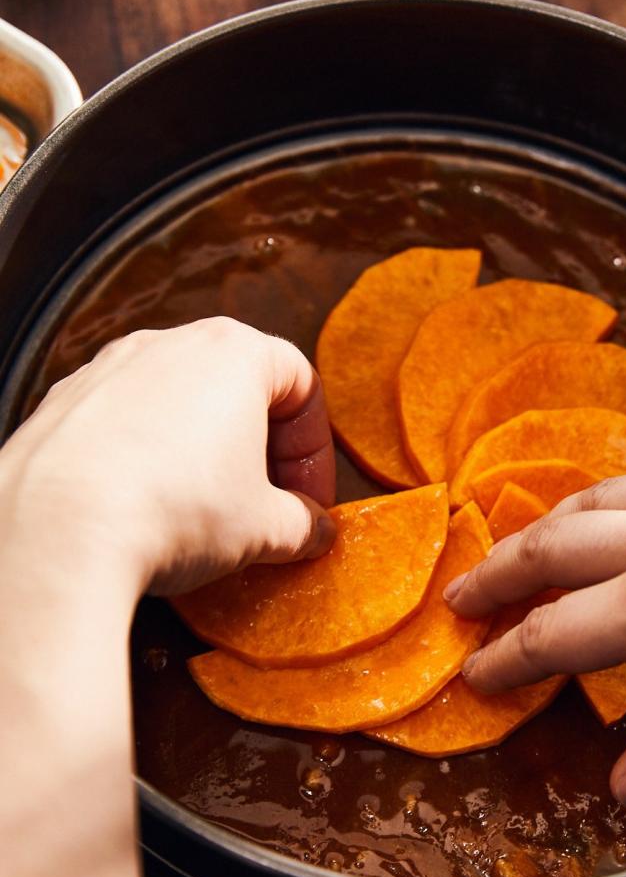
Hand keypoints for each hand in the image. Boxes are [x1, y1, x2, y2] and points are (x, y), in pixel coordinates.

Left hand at [0, 317, 335, 593]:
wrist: (59, 530)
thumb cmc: (175, 511)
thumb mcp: (264, 529)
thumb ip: (301, 524)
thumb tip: (312, 531)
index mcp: (234, 353)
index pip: (301, 386)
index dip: (314, 450)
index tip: (309, 500)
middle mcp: (170, 344)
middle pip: (239, 388)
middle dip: (261, 450)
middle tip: (267, 507)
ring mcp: (109, 368)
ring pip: (178, 403)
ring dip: (202, 452)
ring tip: (204, 512)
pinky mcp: (62, 402)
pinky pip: (123, 423)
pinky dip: (145, 457)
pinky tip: (145, 510)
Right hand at [445, 458, 625, 804]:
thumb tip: (623, 788)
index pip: (555, 634)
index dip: (505, 657)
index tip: (474, 674)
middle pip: (550, 547)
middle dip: (494, 575)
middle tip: (459, 598)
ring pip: (592, 498)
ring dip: (543, 525)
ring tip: (517, 548)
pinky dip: (608, 496)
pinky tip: (614, 511)